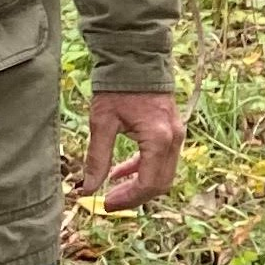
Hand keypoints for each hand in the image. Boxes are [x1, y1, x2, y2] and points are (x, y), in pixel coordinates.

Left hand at [80, 88, 181, 211]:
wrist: (136, 59)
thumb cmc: (118, 87)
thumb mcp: (102, 122)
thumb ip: (97, 159)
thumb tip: (88, 190)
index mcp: (158, 139)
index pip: (148, 184)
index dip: (128, 199)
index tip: (105, 205)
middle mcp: (174, 139)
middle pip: (160, 184)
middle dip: (135, 197)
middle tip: (108, 202)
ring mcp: (177, 135)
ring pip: (163, 175)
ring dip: (139, 186)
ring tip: (113, 189)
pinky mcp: (172, 131)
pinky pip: (162, 160)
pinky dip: (143, 170)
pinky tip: (120, 171)